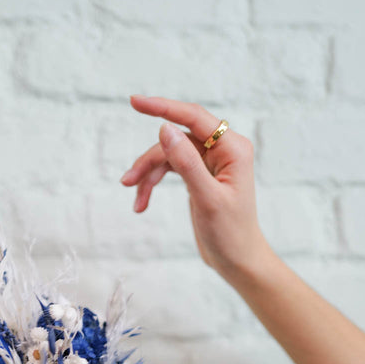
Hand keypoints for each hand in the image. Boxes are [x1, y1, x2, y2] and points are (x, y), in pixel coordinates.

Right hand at [121, 95, 267, 276]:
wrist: (238, 261)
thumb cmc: (230, 233)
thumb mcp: (207, 199)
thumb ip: (187, 163)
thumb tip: (165, 130)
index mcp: (232, 148)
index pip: (193, 118)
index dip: (163, 108)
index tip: (135, 102)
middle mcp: (222, 149)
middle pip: (175, 140)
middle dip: (149, 159)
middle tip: (126, 181)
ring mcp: (210, 162)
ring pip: (169, 156)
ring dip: (148, 175)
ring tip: (135, 199)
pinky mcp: (199, 175)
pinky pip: (170, 169)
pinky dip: (154, 184)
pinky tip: (142, 202)